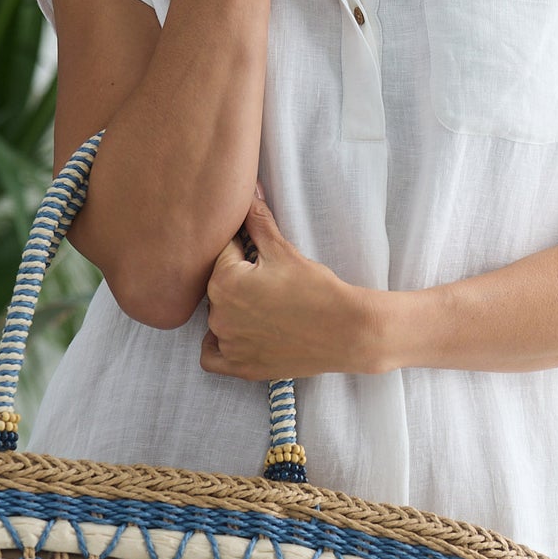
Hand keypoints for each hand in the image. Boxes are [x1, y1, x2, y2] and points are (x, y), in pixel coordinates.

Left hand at [199, 181, 378, 379]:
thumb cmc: (317, 289)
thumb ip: (257, 220)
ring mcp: (228, 344)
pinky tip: (240, 334)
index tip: (265, 260)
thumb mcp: (283, 250)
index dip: (244, 252)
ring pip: (216, 319)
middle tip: (270, 284)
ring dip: (233, 311)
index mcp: (223, 282)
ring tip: (266, 308)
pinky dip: (220, 345)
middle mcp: (217, 315)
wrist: (346, 331)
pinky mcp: (241, 367)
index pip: (222, 254)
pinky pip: (211, 357)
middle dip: (238, 281)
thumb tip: (247, 191)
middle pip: (218, 288)